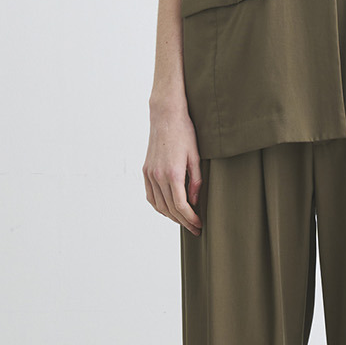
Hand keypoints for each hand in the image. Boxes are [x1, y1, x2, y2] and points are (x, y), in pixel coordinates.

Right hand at [143, 101, 203, 234]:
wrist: (165, 116)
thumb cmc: (185, 133)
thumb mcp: (196, 157)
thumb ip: (196, 181)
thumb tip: (195, 201)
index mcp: (173, 173)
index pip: (181, 206)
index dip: (191, 219)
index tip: (199, 224)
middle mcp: (158, 176)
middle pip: (170, 209)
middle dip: (183, 221)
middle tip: (195, 228)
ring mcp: (150, 173)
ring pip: (158, 205)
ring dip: (171, 216)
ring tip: (184, 221)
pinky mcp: (146, 170)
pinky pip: (150, 196)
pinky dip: (159, 206)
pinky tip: (168, 209)